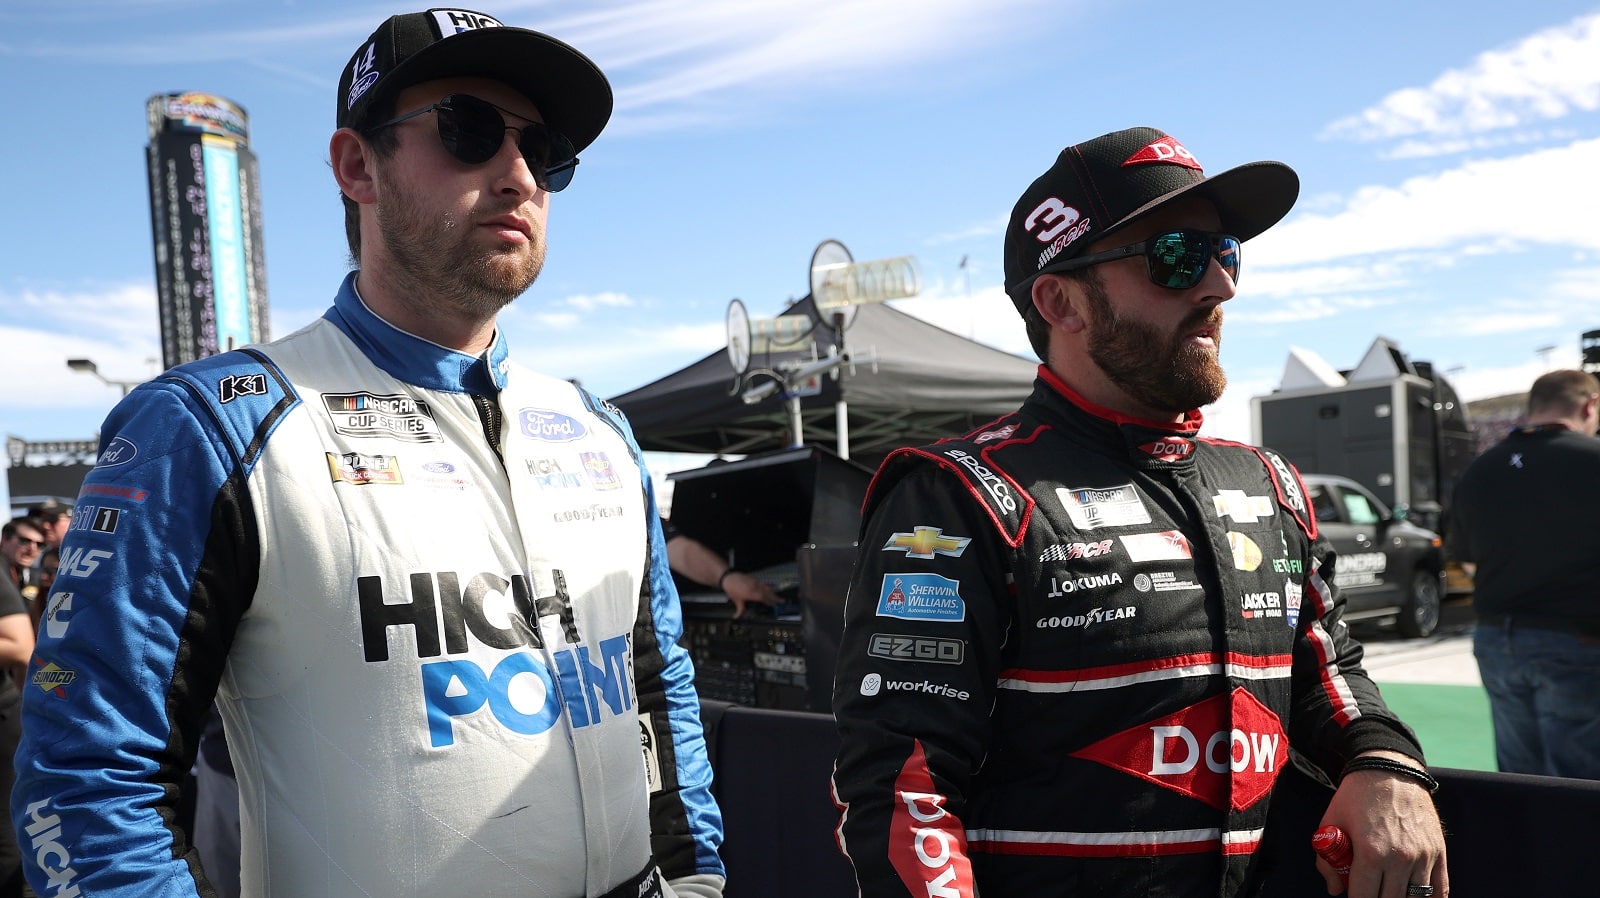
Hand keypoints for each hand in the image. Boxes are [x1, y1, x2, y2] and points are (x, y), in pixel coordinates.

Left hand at [721, 571, 779, 618]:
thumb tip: (737, 617)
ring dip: (773, 593)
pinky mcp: (755, 580)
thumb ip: (740, 611)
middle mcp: (754, 587)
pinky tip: (770, 592)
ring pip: (767, 588)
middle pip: (767, 593)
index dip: (770, 601)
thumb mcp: (736, 601)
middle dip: (775, 598)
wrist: (729, 578)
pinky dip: (768, 589)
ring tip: (778, 598)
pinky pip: (764, 585)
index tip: (775, 605)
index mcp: (750, 593)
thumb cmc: (732, 588)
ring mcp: (755, 583)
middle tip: (782, 602)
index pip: (763, 597)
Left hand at [1315, 752, 1447, 897]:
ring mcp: (1423, 857)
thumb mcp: (1330, 823)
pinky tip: (1415, 897)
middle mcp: (1400, 858)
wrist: (1388, 769)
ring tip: (1386, 889)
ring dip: (1398, 897)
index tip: (1354, 896)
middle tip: (1369, 889)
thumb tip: (1334, 889)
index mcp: (1370, 852)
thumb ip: (1326, 860)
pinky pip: (1440, 890)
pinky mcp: (1438, 852)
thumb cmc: (1356, 797)